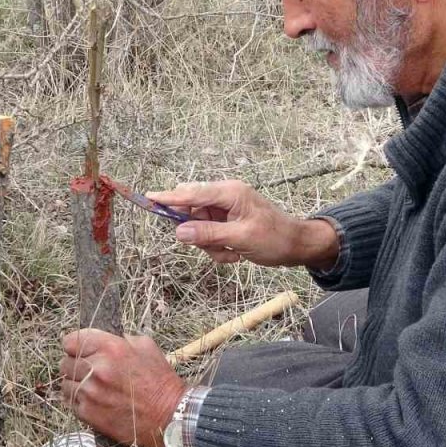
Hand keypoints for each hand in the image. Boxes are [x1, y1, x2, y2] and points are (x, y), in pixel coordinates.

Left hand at [60, 329, 184, 446]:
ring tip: (91, 387)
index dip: (74, 345)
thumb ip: (120, 339)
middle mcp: (96, 369)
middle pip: (65, 362)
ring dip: (75, 384)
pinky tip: (94, 401)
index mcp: (110, 348)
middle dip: (75, 365)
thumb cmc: (159, 380)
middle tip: (88, 371)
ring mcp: (90, 392)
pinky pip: (71, 403)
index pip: (71, 340)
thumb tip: (102, 340)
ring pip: (65, 384)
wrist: (168, 416)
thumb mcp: (146, 347)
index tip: (80, 350)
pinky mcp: (88, 413)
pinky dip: (79, 401)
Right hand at [146, 181, 338, 268]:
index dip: (169, 197)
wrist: (297, 246)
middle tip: (216, 246)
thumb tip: (179, 231)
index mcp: (230, 193)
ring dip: (212, 246)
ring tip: (233, 252)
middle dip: (199, 234)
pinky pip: (210, 237)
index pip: (192, 193)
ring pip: (199, 229)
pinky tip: (237, 253)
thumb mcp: (241, 237)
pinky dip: (219, 248)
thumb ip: (208, 233)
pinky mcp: (228, 223)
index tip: (148, 197)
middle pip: (192, 213)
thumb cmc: (275, 238)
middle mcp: (225, 198)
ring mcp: (226, 211)